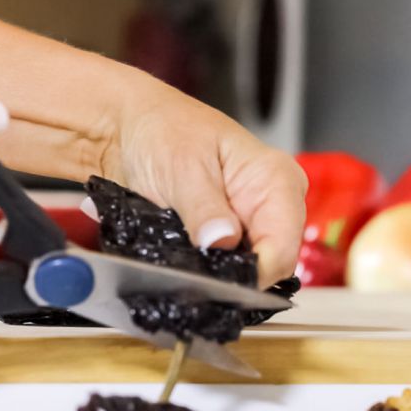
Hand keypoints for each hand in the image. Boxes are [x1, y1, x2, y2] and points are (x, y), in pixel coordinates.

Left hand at [101, 77, 307, 287]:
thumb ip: (204, 208)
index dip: (251, 274)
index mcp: (277, 181)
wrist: (128, 127)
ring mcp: (247, 224)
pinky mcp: (223, 238)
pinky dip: (201, 271)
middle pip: (267, 266)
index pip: (281, 249)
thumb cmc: (161, 129)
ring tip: (179, 268)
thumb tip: (222, 241)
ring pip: (243, 272)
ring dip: (212, 277)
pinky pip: (221, 268)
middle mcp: (270, 207)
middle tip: (188, 278)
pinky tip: (179, 265)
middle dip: (230, 278)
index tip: (212, 284)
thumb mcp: (183, 167)